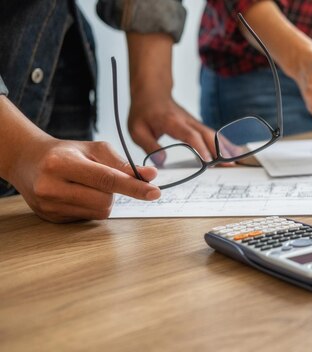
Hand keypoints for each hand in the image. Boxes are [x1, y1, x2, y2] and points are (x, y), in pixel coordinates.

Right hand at [9, 138, 160, 222]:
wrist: (28, 161)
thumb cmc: (66, 153)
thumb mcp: (94, 149)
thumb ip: (123, 164)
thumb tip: (150, 176)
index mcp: (62, 162)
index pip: (106, 179)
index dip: (133, 187)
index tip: (154, 192)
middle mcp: (51, 186)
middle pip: (105, 200)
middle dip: (112, 192)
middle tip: (99, 179)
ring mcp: (49, 205)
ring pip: (99, 213)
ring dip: (103, 201)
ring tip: (86, 185)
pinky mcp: (51, 218)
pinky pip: (88, 219)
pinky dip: (91, 207)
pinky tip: (76, 194)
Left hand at [128, 97, 224, 164]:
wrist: (151, 93)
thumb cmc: (143, 112)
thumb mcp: (137, 130)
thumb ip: (149, 146)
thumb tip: (162, 162)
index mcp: (172, 122)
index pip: (190, 135)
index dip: (200, 147)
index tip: (208, 160)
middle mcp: (187, 121)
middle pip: (207, 134)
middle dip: (219, 149)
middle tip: (229, 164)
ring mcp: (194, 122)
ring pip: (212, 134)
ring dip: (224, 147)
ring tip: (233, 162)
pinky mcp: (197, 125)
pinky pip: (211, 135)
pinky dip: (221, 144)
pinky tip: (229, 153)